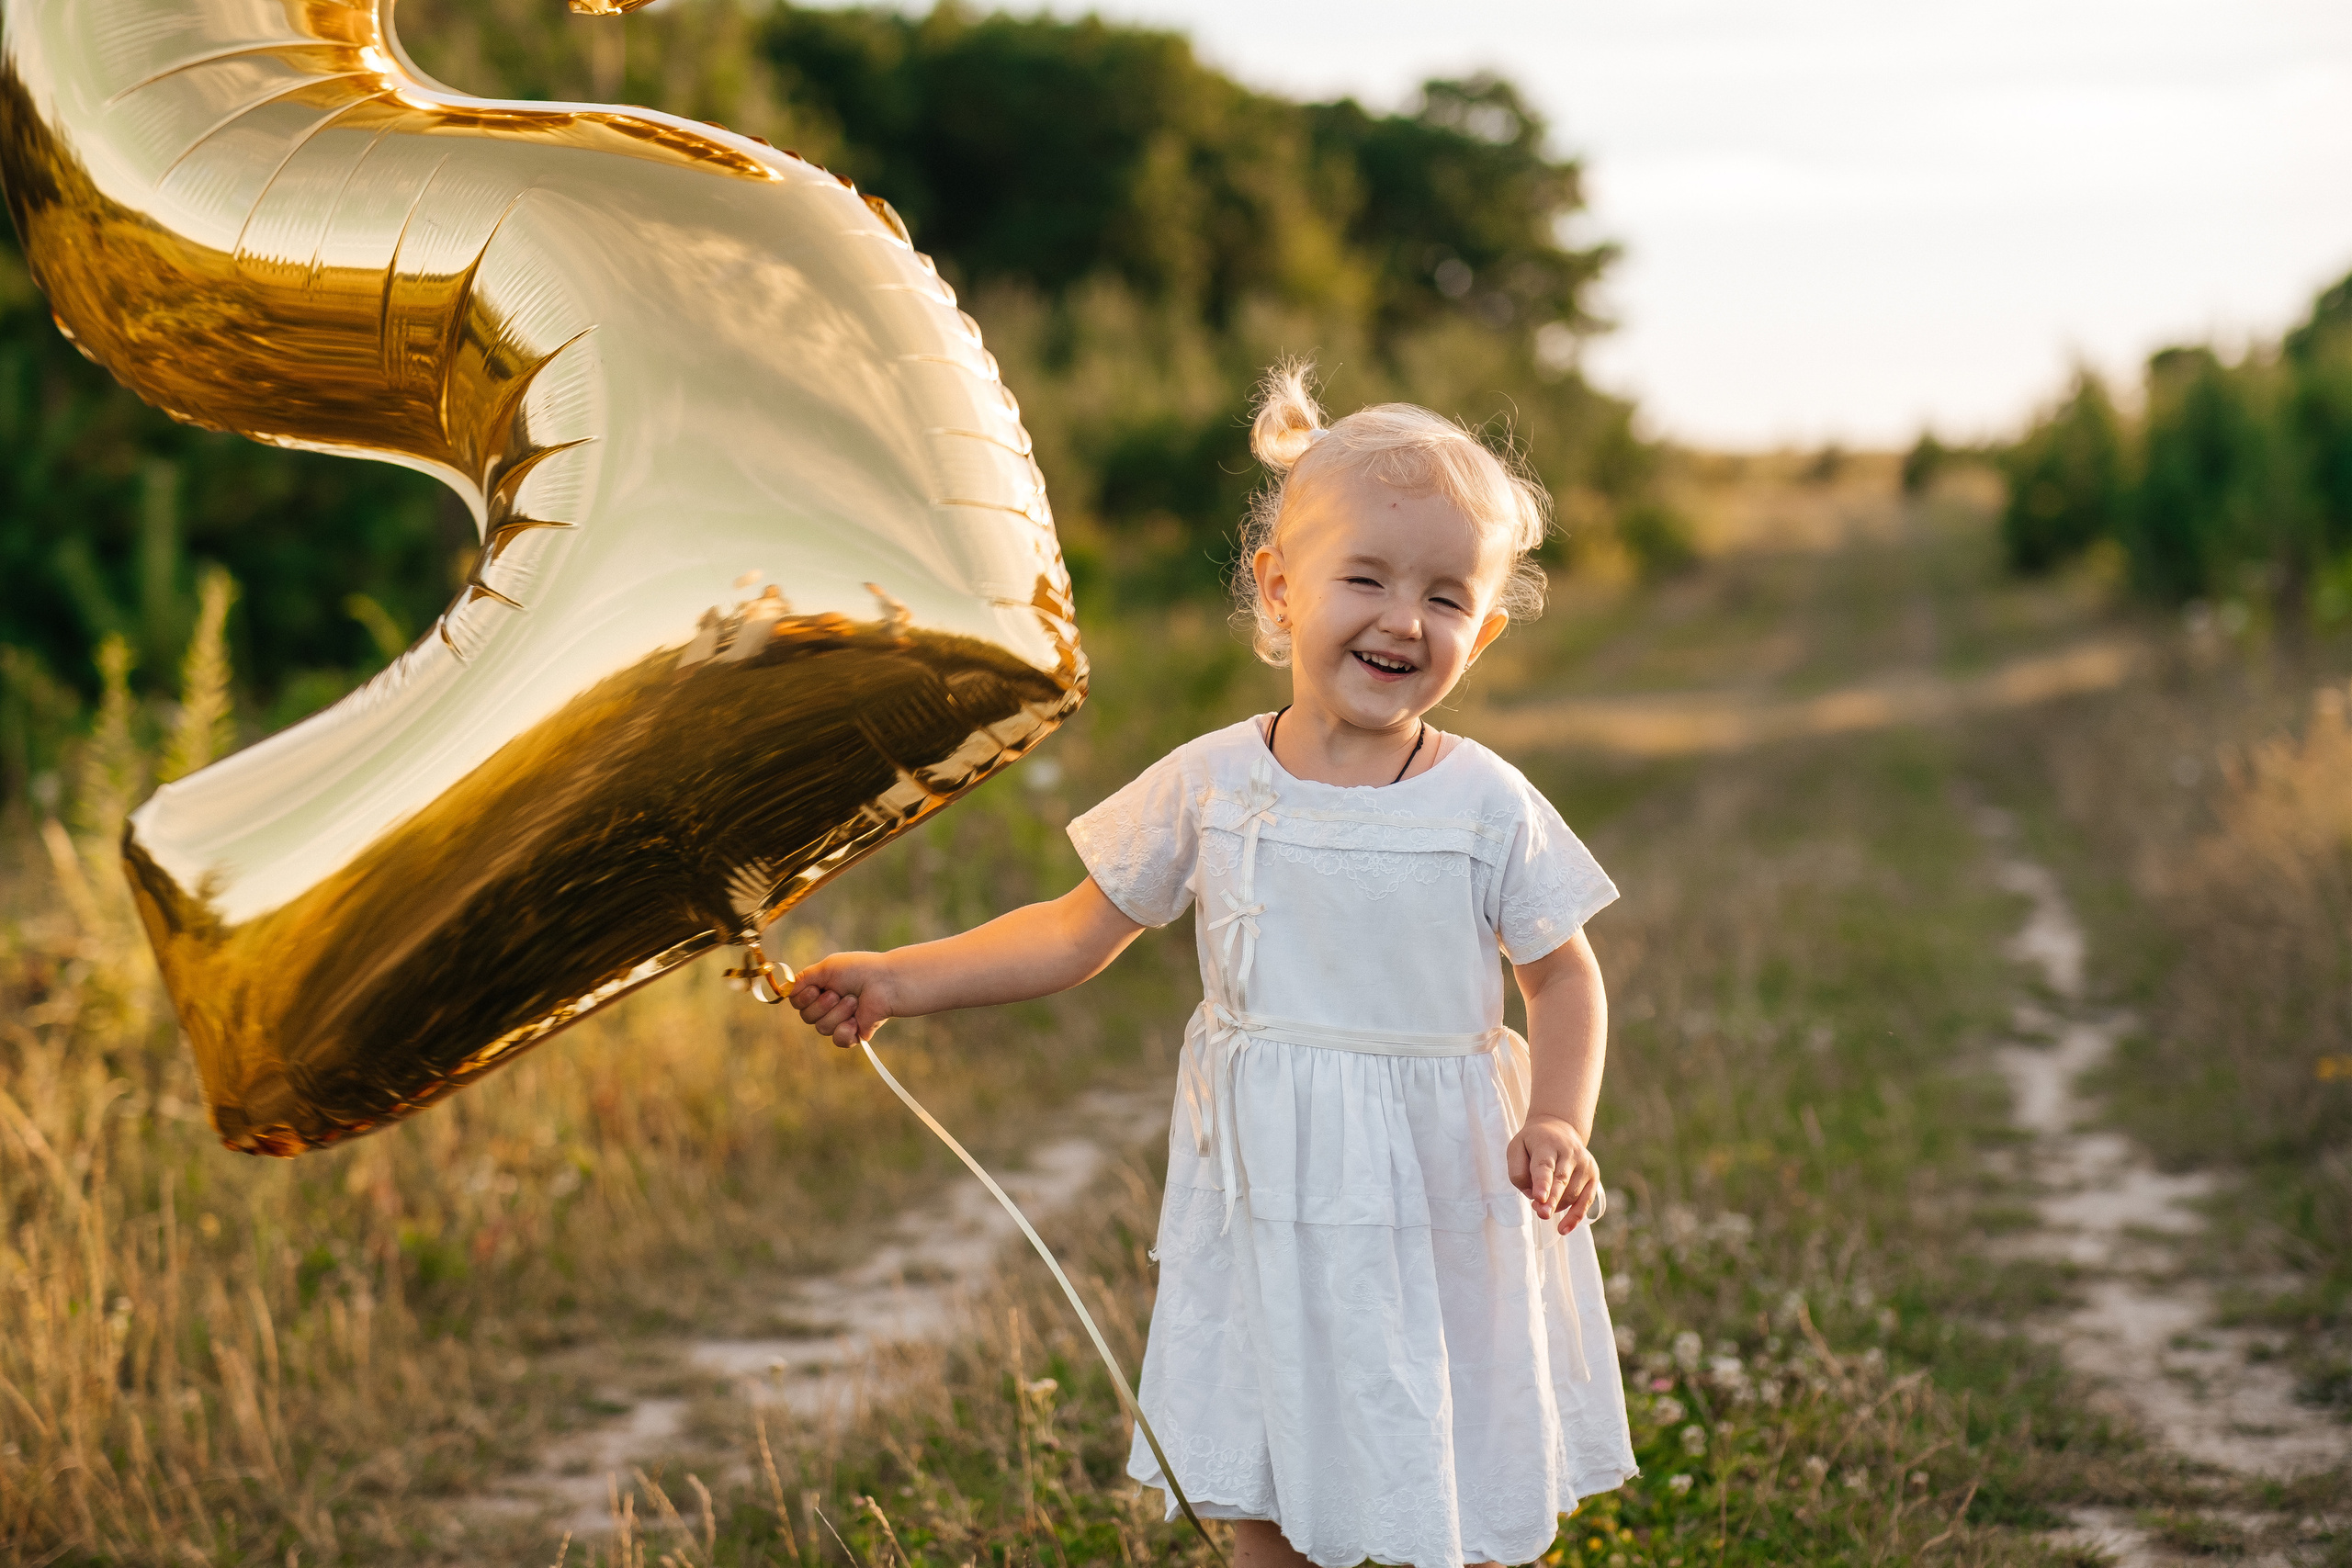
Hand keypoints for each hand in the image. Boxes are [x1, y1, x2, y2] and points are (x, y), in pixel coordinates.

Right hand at [787, 952, 898, 1047]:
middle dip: (822, 1006)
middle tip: (839, 994)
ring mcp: (841, 1020)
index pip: (798, 1002)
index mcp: (822, 988)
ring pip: (822, 1028)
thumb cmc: (859, 970)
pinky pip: (838, 1040)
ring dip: (838, 1013)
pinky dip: (845, 1030)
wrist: (886, 982)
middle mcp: (829, 1005)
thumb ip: (804, 978)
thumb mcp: (827, 968)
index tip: (816, 989)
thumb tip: (785, 990)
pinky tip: (856, 1022)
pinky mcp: (855, 1033)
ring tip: (854, 1002)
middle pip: (806, 1017)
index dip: (803, 998)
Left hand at [1509, 1113, 1599, 1234]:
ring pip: (1571, 1194)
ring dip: (1555, 1206)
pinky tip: (1563, 1228)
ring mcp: (1585, 1164)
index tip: (1539, 1198)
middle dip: (1552, 1200)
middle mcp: (1570, 1152)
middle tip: (1542, 1214)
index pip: (1545, 1166)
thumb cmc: (1533, 1144)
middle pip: (1561, 1180)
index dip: (1542, 1183)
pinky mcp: (1593, 1175)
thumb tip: (1532, 1195)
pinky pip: (1586, 1201)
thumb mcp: (1516, 1148)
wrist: (1560, 1129)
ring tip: (1541, 1208)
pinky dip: (1575, 1217)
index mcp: (1548, 1144)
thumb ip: (1518, 1172)